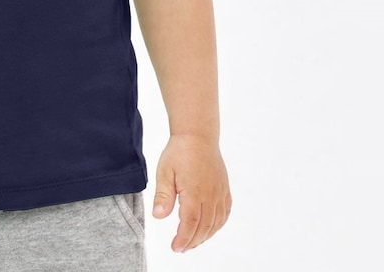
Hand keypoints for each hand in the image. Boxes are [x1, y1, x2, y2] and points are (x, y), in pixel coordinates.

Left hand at [152, 134, 230, 252]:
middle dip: (193, 240)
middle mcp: (210, 195)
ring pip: (216, 222)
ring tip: (192, 241)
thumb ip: (163, 195)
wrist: (197, 135)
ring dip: (205, 235)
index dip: (184, 238)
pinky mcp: (224, 189)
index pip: (190, 223)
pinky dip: (217, 225)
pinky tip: (209, 228)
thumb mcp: (164, 171)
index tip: (176, 248)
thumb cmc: (179, 152)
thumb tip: (158, 215)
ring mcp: (220, 192)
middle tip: (181, 248)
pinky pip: (224, 213)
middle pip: (204, 226)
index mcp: (194, 191)